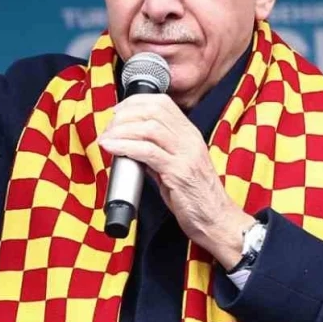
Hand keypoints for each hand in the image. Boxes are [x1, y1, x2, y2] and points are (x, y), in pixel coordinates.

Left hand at [97, 94, 253, 267]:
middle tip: (108, 129)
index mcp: (189, 134)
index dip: (134, 102)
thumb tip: (130, 144)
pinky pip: (148, 152)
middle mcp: (189, 139)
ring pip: (149, 128)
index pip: (162, 103)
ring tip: (105, 139)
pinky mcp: (179, 172)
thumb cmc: (195, 195)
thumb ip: (155, 152)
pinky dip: (125, 146)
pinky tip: (111, 148)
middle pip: (153, 111)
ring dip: (121, 130)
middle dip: (124, 116)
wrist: (216, 219)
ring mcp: (186, 154)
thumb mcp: (174, 166)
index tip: (116, 112)